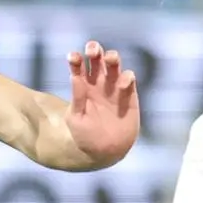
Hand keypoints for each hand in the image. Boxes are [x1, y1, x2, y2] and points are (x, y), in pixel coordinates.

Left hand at [64, 41, 139, 166]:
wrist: (105, 151)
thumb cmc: (85, 136)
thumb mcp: (76, 119)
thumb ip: (77, 98)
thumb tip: (75, 77)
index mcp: (82, 87)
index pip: (78, 67)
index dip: (76, 59)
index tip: (73, 57)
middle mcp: (98, 84)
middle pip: (97, 60)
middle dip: (95, 50)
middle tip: (92, 50)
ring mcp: (114, 88)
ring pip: (114, 65)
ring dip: (112, 57)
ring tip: (109, 58)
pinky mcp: (128, 95)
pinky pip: (129, 79)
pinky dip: (127, 77)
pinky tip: (122, 84)